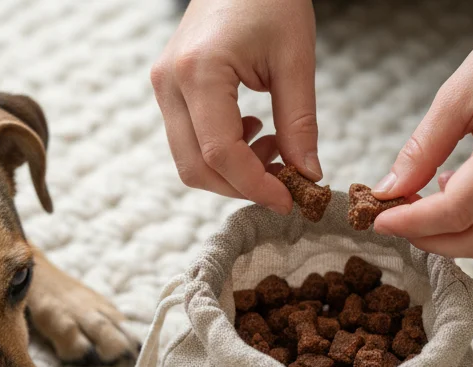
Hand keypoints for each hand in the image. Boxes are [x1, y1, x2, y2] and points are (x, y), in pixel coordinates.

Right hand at [150, 0, 319, 213]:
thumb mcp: (295, 59)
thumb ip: (300, 123)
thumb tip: (308, 176)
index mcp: (199, 71)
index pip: (220, 154)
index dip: (256, 186)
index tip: (291, 200)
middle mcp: (169, 82)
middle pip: (195, 167)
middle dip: (242, 187)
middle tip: (286, 182)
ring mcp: (163, 85)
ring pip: (188, 159)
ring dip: (232, 171)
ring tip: (276, 148)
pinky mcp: (168, 87)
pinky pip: (188, 139)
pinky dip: (221, 152)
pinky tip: (256, 131)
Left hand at [372, 0, 472, 259]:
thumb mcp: (459, 93)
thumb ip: (423, 148)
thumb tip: (389, 190)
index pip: (458, 210)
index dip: (413, 223)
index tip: (382, 220)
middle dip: (434, 241)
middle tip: (402, 220)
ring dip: (461, 238)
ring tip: (433, 202)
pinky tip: (468, 196)